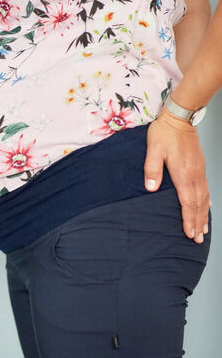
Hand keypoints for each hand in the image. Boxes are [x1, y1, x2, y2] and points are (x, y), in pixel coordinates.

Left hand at [145, 109, 210, 243]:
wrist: (180, 118)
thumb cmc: (164, 133)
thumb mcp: (153, 150)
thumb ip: (152, 169)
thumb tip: (150, 189)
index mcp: (183, 173)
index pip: (187, 202)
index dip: (188, 219)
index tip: (189, 233)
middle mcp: (195, 175)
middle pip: (198, 204)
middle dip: (198, 223)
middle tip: (197, 239)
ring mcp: (200, 171)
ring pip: (204, 198)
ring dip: (203, 215)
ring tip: (203, 230)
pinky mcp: (200, 167)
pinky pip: (206, 189)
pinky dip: (206, 202)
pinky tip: (206, 208)